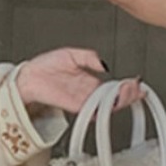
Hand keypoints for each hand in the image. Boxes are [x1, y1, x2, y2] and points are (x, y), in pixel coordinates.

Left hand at [13, 47, 142, 113]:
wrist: (29, 76)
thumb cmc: (45, 66)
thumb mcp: (72, 54)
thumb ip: (89, 57)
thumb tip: (104, 64)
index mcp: (90, 82)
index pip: (114, 88)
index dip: (127, 86)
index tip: (136, 82)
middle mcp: (88, 93)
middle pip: (115, 100)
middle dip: (129, 94)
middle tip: (135, 88)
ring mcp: (82, 101)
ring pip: (107, 107)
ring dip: (120, 101)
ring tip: (128, 92)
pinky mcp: (74, 106)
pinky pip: (92, 111)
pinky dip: (103, 107)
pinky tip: (111, 100)